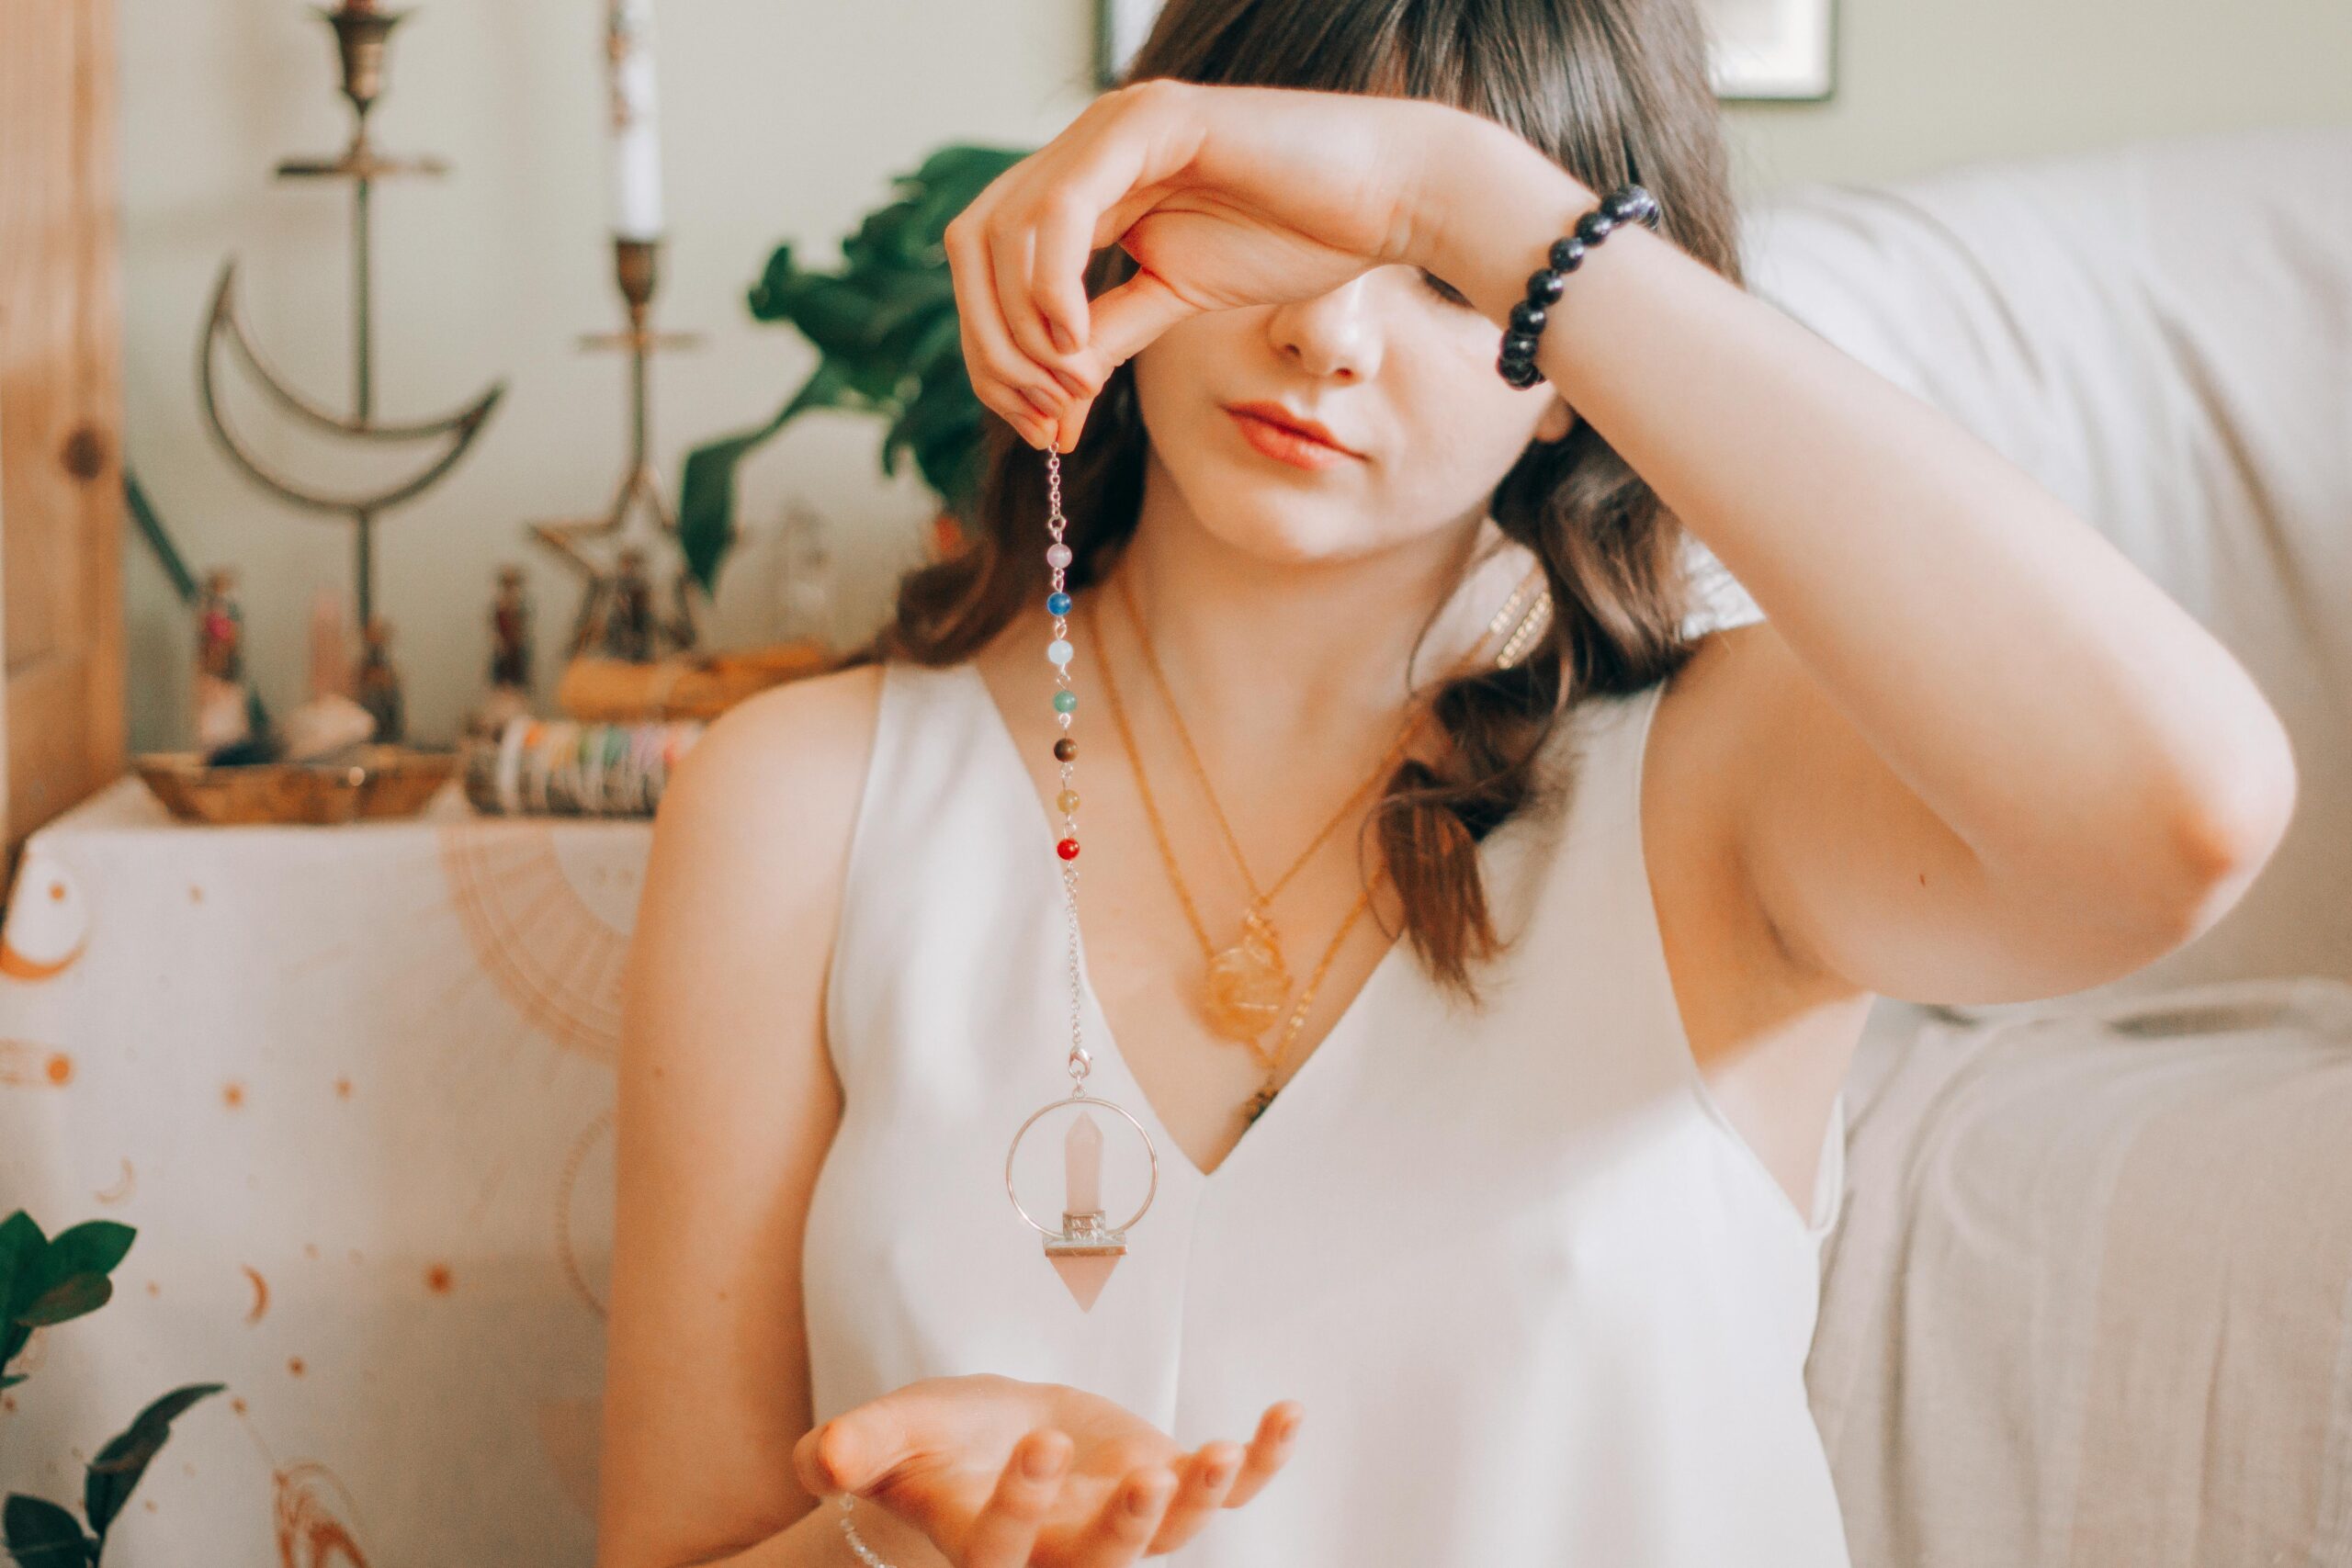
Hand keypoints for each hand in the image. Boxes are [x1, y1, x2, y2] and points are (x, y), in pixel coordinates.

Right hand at [794, 1372, 1302, 1565]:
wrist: (994, 1438)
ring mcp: (1121, 1527)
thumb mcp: (893, 1432)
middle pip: (1100, 1565)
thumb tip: (825, 1459)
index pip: (1002, 1549)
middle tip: (1145, 1478)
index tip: (1039, 1439)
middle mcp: (1060, 1553)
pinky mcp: (1166, 1491)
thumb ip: (857, 1446)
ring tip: (1217, 1451)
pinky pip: (1226, 1492)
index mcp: (986, 1547)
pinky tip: (1287, 1417)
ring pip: (1168, 1540)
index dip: (1022, 1506)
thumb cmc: (936, 1441)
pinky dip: (1261, 1463)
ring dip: (1202, 1502)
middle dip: (1126, 1528)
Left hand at [942, 79, 1488, 451]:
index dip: (991, 351)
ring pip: (1002, 229)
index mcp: (1084, 184)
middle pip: (972, 245)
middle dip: (989, 346)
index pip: (987, 263)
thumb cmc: (1299, 238)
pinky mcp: (1150, 121)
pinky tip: (1076, 339)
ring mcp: (1111, 127)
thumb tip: (1050, 406)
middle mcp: (1083, 147)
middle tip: (1041, 418)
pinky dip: (1051, 283)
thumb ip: (1107, 338)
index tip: (1040, 427)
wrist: (1389, 197)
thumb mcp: (1177, 302)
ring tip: (1068, 388)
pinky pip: (1062, 207)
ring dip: (1018, 327)